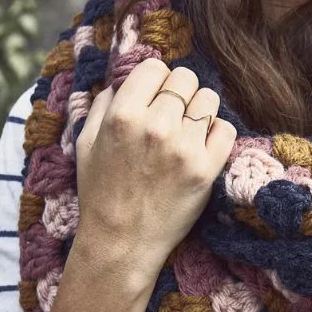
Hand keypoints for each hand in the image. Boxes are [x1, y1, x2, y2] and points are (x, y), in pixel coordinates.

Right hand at [71, 57, 236, 297]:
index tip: (153, 98)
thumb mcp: (85, 145)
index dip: (154, 80)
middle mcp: (155, 126)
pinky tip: (200, 148)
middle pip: (185, 78)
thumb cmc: (100, 194)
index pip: (155, 67)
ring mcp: (183, 148)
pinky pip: (226, 129)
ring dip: (199, 111)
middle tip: (171, 117)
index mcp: (123, 116)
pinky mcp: (205, 170)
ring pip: (209, 99)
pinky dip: (216, 134)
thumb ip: (102, 106)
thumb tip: (122, 82)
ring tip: (186, 133)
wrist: (120, 244)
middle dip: (178, 93)